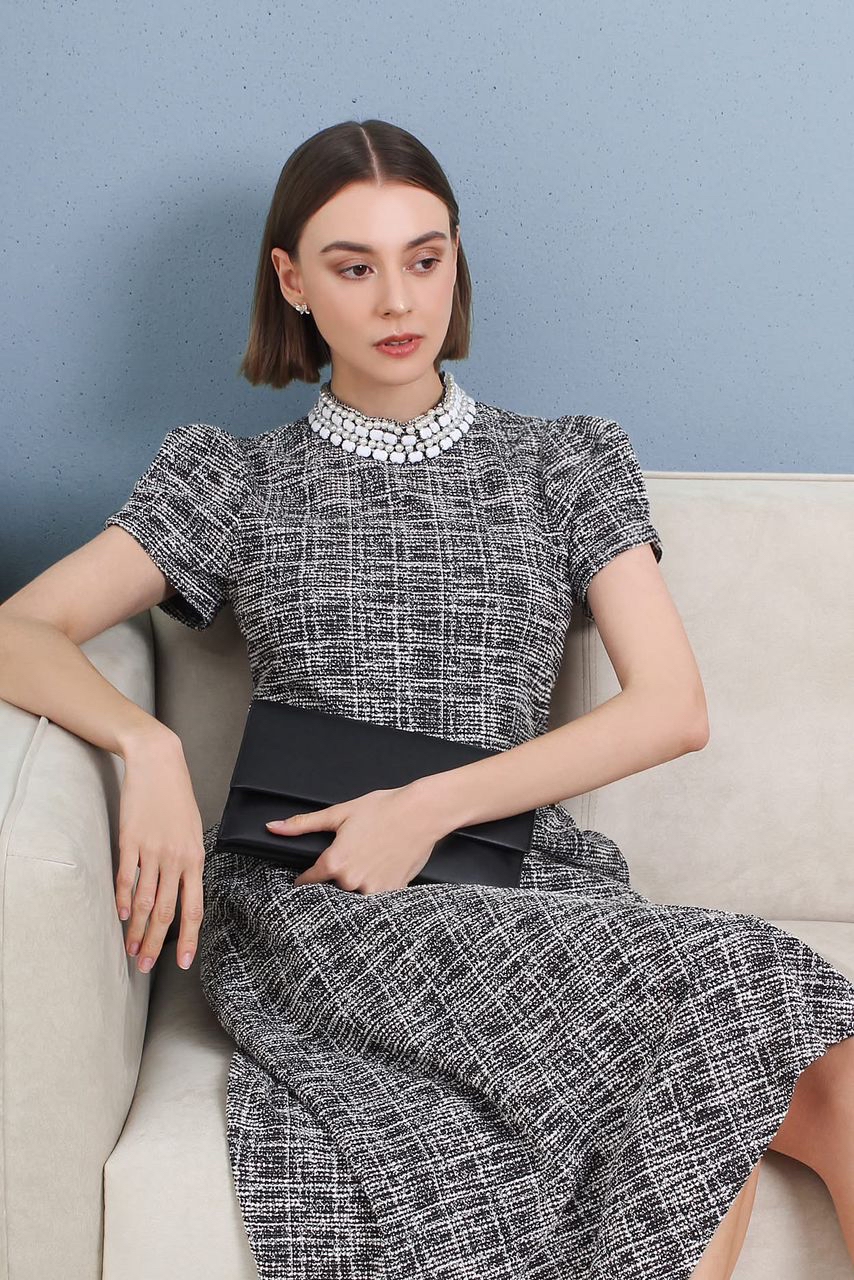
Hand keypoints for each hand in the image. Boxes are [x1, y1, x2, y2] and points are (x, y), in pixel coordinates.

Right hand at [115, 729, 205, 972]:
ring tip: (131, 949)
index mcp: (195, 857)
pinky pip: (127, 878)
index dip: (188, 937)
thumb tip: (184, 887)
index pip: (193, 907)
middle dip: (156, 943)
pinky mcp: (131, 841)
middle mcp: (176, 858)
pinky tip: (122, 916)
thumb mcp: (192, 830)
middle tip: (145, 966)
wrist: (158, 763)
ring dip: (137, 929)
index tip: (183, 961)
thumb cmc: (177, 797)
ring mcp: (152, 850)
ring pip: (145, 901)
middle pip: (167, 912)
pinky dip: (123, 900)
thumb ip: (189, 861)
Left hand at [265, 782, 445, 892]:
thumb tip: (273, 827)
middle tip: (352, 855)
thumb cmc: (383, 809)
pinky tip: (383, 865)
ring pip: (355, 893)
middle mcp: (351, 881)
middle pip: (332, 889)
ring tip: (370, 858)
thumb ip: (303, 824)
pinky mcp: (393, 892)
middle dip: (336, 876)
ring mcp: (373, 890)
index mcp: (334, 862)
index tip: (305, 878)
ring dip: (357, 882)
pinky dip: (376, 885)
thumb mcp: (339, 813)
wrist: (422, 812)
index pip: (307, 882)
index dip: (304, 878)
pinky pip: (377, 897)